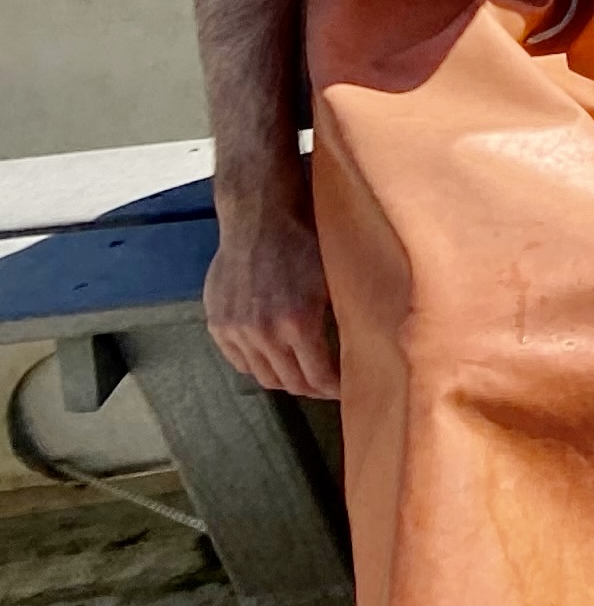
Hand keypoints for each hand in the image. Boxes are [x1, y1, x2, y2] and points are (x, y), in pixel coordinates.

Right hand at [205, 206, 339, 401]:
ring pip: (262, 375)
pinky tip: (274, 358)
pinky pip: (239, 359)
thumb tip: (364, 343)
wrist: (260, 216)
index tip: (346, 389)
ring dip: (284, 379)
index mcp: (298, 323)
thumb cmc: (305, 240)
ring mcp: (236, 330)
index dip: (333, 389)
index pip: (317, 377)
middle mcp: (263, 333)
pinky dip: (257, 365)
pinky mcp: (218, 323)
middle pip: (289, 382)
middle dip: (312, 388)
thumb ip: (341, 315)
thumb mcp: (335, 278)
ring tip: (302, 374)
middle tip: (327, 386)